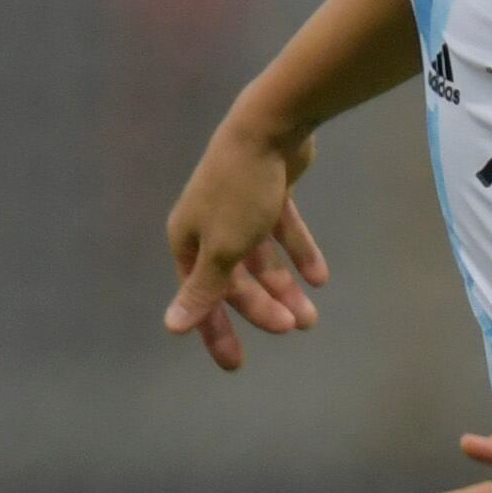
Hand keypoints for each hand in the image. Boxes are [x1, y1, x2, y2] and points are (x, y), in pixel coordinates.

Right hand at [162, 115, 329, 372]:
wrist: (270, 127)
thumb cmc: (241, 190)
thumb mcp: (224, 248)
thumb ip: (204, 290)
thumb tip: (172, 327)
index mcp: (188, 239)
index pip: (201, 295)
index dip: (217, 330)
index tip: (236, 365)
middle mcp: (208, 225)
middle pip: (234, 279)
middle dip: (263, 307)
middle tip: (295, 328)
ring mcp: (239, 208)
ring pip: (262, 259)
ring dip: (284, 287)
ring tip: (311, 316)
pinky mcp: (268, 192)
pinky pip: (283, 231)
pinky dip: (300, 253)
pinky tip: (319, 278)